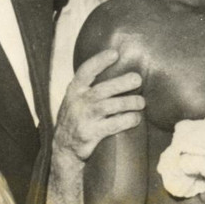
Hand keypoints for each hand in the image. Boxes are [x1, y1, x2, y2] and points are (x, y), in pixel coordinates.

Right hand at [52, 48, 144, 162]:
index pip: (85, 71)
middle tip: (138, 80)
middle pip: (101, 90)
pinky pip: (113, 125)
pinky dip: (127, 120)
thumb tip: (120, 72)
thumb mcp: (76, 100)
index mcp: (74, 91)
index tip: (115, 53)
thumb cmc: (77, 119)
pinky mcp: (89, 135)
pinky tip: (136, 118)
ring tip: (141, 102)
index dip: (100, 61)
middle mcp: (77, 103)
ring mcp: (83, 119)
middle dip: (122, 83)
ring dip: (129, 102)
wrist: (63, 150)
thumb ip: (91, 87)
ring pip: (109, 107)